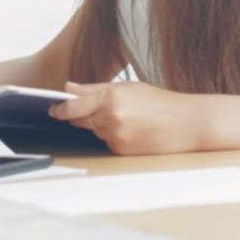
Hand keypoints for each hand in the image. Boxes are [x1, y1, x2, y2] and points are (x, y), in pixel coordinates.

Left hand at [48, 80, 212, 154]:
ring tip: (128, 118)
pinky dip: (114, 137)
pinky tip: (133, 131)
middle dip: (83, 116)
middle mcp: (110, 118)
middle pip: (80, 120)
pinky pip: (107, 143)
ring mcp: (116, 136)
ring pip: (95, 132)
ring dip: (101, 126)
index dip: (60, 109)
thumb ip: (95, 89)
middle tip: (99, 110)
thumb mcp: (128, 88)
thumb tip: (68, 88)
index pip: (73, 105)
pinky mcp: (122, 151)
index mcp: (110, 97)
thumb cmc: (160, 102)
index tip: (52, 110)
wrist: (187, 124)